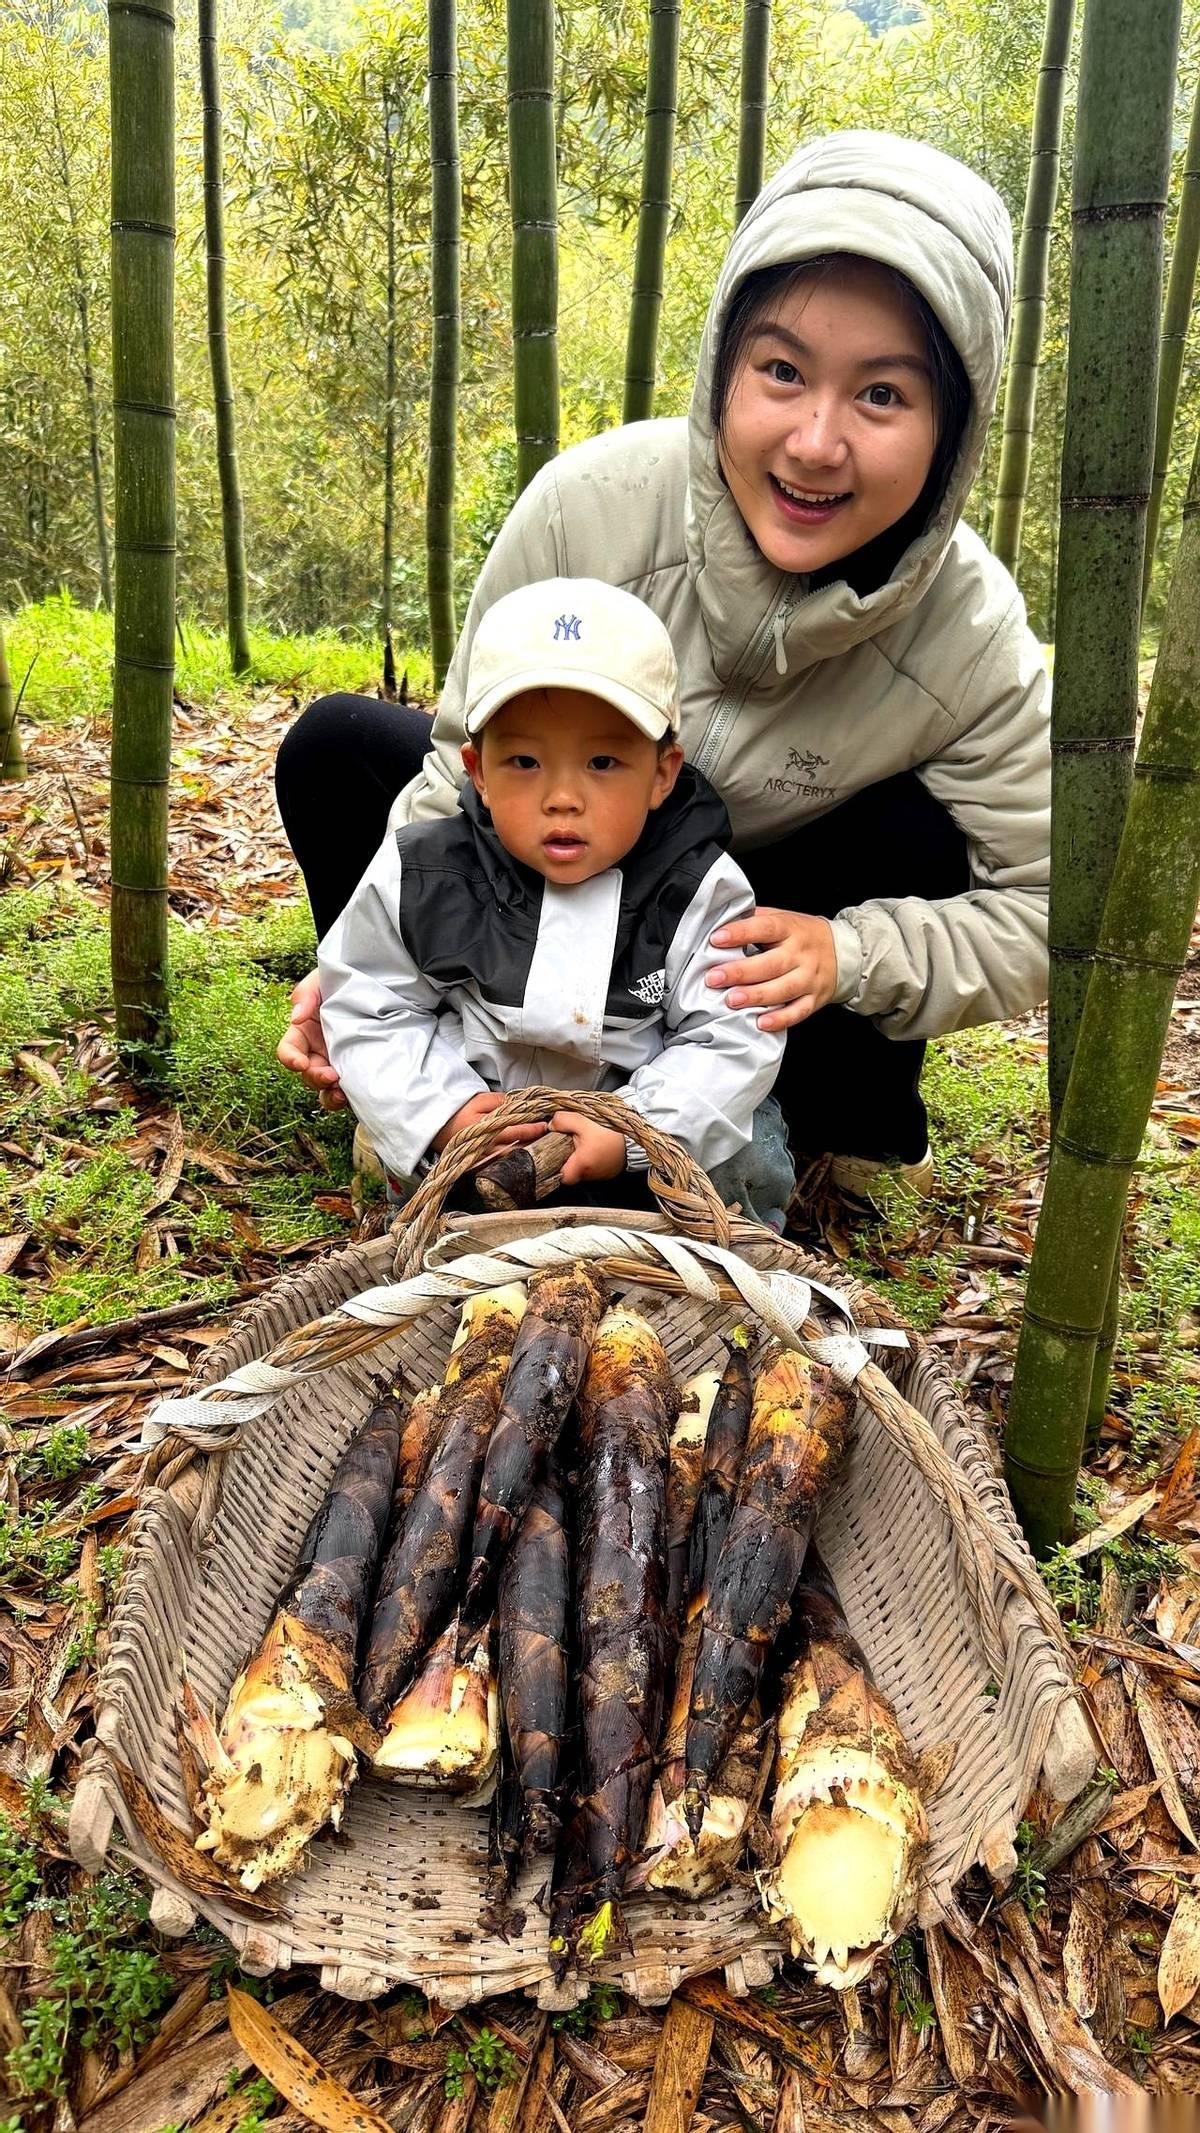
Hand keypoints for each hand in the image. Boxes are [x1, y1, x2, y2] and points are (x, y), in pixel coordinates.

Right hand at [276, 969, 346, 1108]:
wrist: (383, 983)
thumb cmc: (346, 980)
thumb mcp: (323, 980)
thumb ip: (307, 994)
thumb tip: (296, 1018)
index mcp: (305, 1032)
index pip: (288, 1051)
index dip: (290, 1059)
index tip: (300, 1062)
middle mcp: (318, 1051)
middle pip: (307, 1074)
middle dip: (316, 1078)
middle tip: (332, 1075)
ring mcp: (338, 1062)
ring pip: (325, 1089)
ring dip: (329, 1095)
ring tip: (341, 1094)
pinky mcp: (358, 1069)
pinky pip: (349, 1091)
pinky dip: (349, 1097)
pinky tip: (357, 1093)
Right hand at [431, 1089, 547, 1154]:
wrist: (438, 1128)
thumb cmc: (459, 1112)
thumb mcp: (479, 1099)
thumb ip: (500, 1101)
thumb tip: (519, 1104)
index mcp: (487, 1128)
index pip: (516, 1130)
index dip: (533, 1129)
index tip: (545, 1125)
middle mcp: (488, 1146)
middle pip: (517, 1148)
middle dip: (535, 1144)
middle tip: (550, 1138)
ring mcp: (485, 1158)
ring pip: (511, 1158)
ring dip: (527, 1153)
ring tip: (541, 1147)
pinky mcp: (481, 1164)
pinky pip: (501, 1164)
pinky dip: (515, 1161)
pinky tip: (525, 1156)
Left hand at [553, 1109, 626, 1184]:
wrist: (635, 1132)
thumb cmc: (611, 1130)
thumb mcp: (581, 1119)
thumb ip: (561, 1121)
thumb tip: (551, 1125)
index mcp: (581, 1165)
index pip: (559, 1176)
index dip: (554, 1165)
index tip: (554, 1153)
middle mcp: (591, 1174)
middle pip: (571, 1172)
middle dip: (568, 1158)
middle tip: (570, 1142)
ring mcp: (602, 1175)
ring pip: (583, 1170)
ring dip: (581, 1158)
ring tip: (586, 1142)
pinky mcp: (610, 1172)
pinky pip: (595, 1168)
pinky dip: (592, 1158)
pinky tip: (596, 1146)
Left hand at [707, 907, 837, 1030]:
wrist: (844, 951)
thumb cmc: (802, 935)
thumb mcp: (783, 918)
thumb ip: (755, 920)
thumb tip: (720, 923)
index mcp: (790, 929)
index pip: (765, 928)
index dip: (741, 933)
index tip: (717, 939)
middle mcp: (801, 954)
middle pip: (771, 964)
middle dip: (740, 972)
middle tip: (714, 978)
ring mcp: (809, 978)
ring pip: (783, 989)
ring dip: (756, 996)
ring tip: (731, 1000)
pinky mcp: (813, 999)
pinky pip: (798, 1011)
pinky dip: (780, 1019)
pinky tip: (761, 1022)